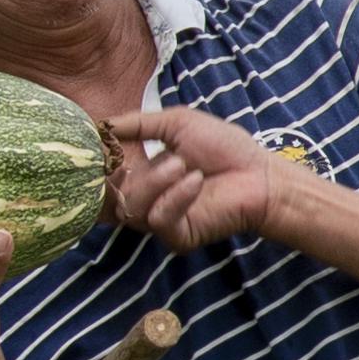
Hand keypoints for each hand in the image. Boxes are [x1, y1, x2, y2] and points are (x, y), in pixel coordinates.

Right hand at [106, 106, 298, 251]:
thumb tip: (101, 124)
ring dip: (155, 181)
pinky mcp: (177, 236)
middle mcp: (146, 200)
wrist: (261, 174)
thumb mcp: (177, 123)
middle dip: (121, 174)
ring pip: (131, 208)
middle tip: (140, 159)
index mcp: (141, 175)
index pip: (103, 178)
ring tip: (183, 165)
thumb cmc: (225, 148)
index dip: (97, 164)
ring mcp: (160, 220)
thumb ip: (139, 123)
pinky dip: (176, 196)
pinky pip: (159, 219)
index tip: (98, 144)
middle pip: (108, 197)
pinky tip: (196, 181)